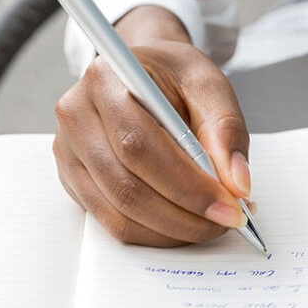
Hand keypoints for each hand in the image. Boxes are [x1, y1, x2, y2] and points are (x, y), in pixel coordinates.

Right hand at [53, 5, 252, 246]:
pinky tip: (186, 222)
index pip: (140, 146)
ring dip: (173, 229)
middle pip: (127, 186)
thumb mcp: (210, 85)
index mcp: (104, 80)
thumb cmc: (174, 78)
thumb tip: (239, 184)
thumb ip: (227, 130)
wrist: (144, 75)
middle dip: (185, 214)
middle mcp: (76, 116)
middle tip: (228, 220)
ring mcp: (68, 152)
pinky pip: (113, 222)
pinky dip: (156, 232)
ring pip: (119, 212)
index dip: (187, 185)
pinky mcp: (73, 180)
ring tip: (212, 221)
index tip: (230, 206)